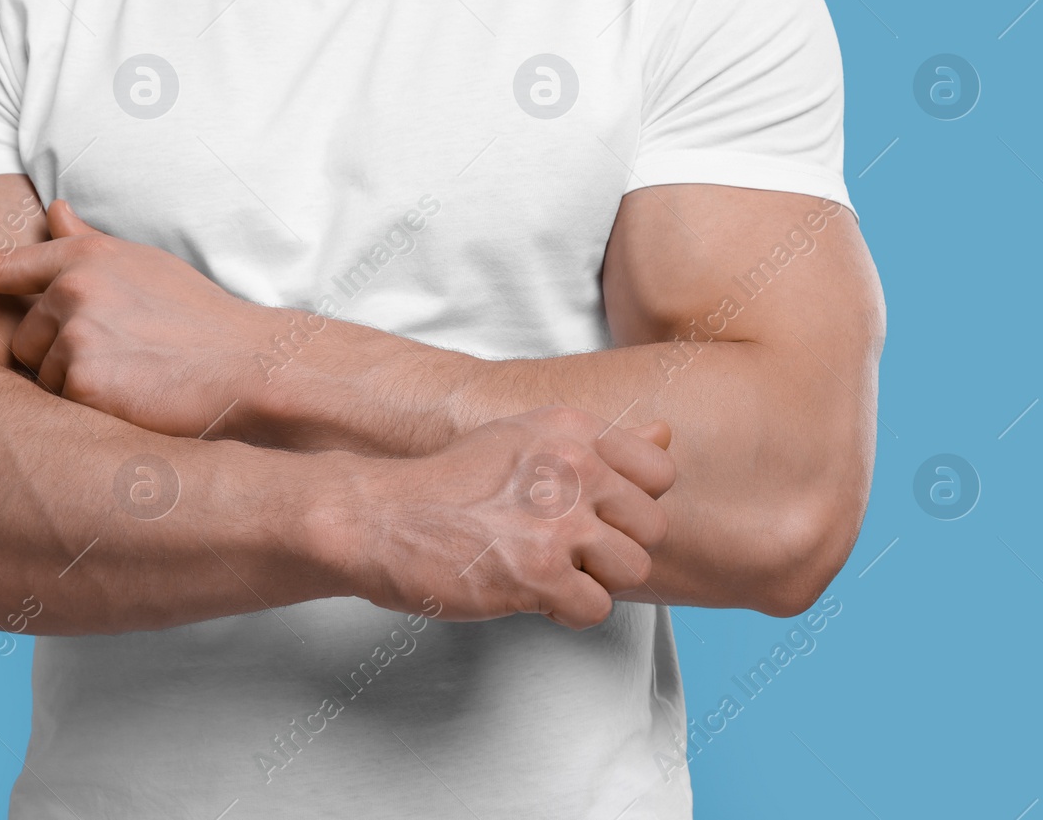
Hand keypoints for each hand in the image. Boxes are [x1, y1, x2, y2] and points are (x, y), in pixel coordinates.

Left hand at [0, 200, 283, 437]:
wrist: (249, 368)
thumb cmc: (204, 323)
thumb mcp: (145, 267)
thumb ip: (89, 245)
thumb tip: (56, 212)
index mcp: (84, 257)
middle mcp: (72, 288)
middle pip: (24, 341)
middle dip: (58, 359)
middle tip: (124, 361)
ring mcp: (76, 331)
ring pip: (40, 379)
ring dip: (74, 388)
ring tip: (134, 379)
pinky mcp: (83, 378)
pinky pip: (59, 408)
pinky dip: (89, 414)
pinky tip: (134, 401)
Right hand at [349, 406, 674, 629]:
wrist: (376, 517)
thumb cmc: (447, 484)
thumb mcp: (526, 438)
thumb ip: (601, 442)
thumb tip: (666, 432)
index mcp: (571, 429)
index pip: (660, 471)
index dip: (630, 503)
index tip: (591, 511)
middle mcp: (571, 468)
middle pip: (653, 526)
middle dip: (614, 546)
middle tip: (564, 548)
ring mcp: (556, 522)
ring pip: (632, 569)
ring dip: (593, 580)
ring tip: (546, 570)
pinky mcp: (537, 574)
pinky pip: (597, 609)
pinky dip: (566, 612)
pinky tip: (528, 593)